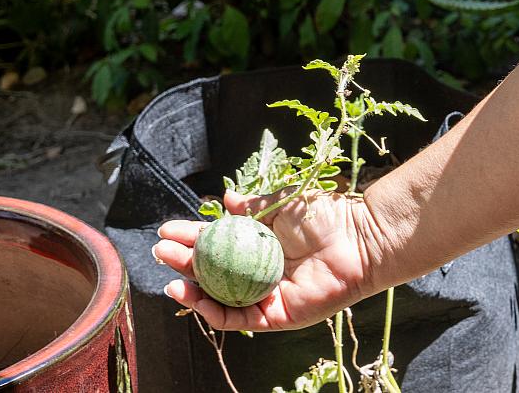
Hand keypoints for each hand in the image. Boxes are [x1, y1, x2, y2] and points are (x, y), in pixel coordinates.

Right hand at [153, 189, 382, 331]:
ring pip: (219, 298)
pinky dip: (214, 311)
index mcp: (257, 243)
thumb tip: (226, 199)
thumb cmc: (324, 216)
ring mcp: (264, 294)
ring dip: (191, 289)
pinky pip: (238, 319)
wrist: (357, 237)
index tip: (167, 231)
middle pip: (212, 272)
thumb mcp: (280, 204)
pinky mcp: (275, 316)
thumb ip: (253, 206)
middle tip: (162, 250)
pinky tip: (195, 298)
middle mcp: (257, 270)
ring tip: (170, 276)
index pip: (216, 243)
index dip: (190, 238)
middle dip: (183, 262)